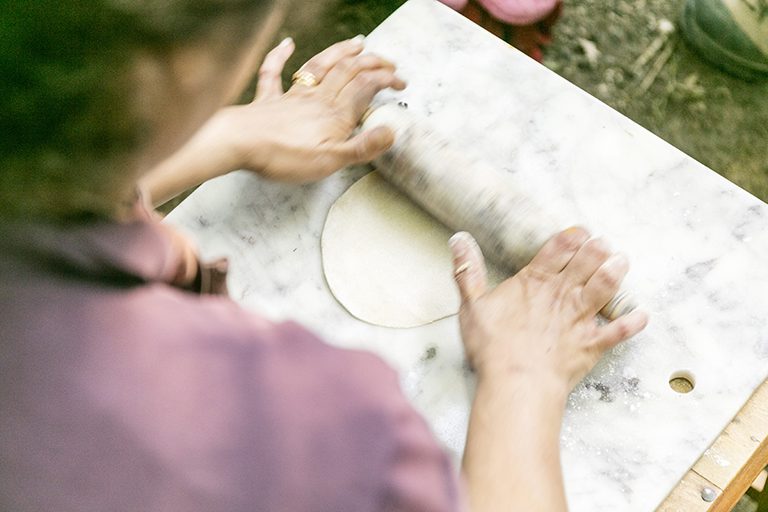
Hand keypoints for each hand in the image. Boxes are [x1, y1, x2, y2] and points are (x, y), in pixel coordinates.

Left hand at [218, 36, 405, 181]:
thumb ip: (362, 147)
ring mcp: (291, 97)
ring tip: (356, 43)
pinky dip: (280, 56)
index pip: (366, 88)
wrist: (239, 144)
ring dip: (339, 52)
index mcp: (334, 114)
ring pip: (319, 66)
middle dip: (371, 63)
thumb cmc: (284, 156)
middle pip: (348, 71)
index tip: (401, 81)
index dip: (386, 80)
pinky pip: (273, 73)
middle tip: (388, 61)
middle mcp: (316, 99)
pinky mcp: (268, 101)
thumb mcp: (331, 160)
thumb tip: (391, 133)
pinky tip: (287, 44)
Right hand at [449, 228, 647, 392]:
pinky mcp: (591, 344)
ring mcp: (579, 319)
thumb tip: (458, 240)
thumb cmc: (493, 346)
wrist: (517, 382)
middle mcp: (560, 295)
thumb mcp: (471, 305)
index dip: (572, 237)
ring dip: (616, 273)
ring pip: (605, 287)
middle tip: (604, 243)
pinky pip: (618, 331)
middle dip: (598, 249)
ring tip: (622, 261)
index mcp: (533, 282)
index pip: (558, 249)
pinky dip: (632, 323)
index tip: (581, 232)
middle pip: (586, 262)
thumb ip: (467, 271)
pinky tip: (643, 315)